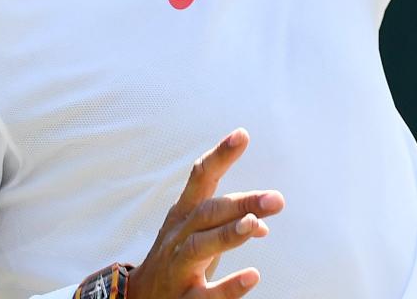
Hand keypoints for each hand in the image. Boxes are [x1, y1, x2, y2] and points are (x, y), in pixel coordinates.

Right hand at [127, 128, 284, 297]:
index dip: (220, 156)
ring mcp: (179, 266)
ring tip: (254, 225)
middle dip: (241, 204)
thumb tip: (261, 224)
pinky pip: (206, 294)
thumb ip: (227, 224)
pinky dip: (229, 286)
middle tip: (276, 200)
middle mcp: (179, 235)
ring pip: (200, 247)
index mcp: (184, 215)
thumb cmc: (177, 260)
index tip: (242, 134)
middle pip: (208, 213)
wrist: (141, 298)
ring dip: (227, 235)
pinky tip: (252, 276)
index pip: (201, 179)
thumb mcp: (198, 235)